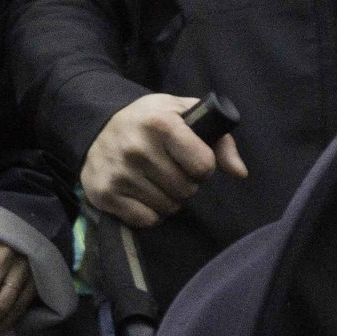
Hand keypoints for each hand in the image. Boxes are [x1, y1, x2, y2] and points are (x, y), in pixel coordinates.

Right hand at [81, 93, 246, 228]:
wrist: (97, 128)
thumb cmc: (150, 121)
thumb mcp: (185, 115)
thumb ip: (219, 140)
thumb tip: (239, 173)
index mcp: (159, 123)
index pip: (203, 165)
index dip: (203, 165)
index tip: (191, 158)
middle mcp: (136, 148)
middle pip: (186, 190)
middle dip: (185, 183)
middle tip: (170, 170)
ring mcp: (118, 173)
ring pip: (168, 207)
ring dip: (168, 199)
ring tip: (155, 180)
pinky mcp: (104, 194)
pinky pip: (146, 220)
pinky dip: (149, 213)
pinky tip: (141, 194)